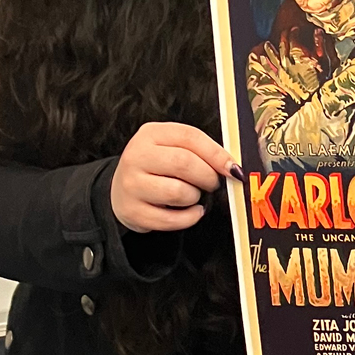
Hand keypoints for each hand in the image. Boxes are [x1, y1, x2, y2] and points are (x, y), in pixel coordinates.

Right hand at [110, 122, 237, 232]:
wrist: (121, 191)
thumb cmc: (156, 169)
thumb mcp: (172, 148)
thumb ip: (200, 152)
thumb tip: (232, 168)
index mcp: (151, 134)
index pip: (190, 137)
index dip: (217, 154)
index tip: (232, 169)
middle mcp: (137, 156)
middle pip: (184, 163)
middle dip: (207, 177)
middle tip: (212, 184)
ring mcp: (132, 184)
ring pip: (178, 192)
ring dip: (195, 198)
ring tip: (193, 195)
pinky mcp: (133, 211)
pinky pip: (171, 219)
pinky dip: (189, 218)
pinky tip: (190, 211)